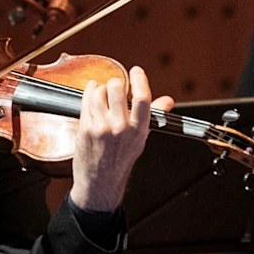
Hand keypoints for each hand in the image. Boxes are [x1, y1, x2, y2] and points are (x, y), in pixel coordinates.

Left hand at [69, 66, 173, 211]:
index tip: (136, 71)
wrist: (100, 182)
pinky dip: (88, 92)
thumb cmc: (121, 159)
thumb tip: (168, 100)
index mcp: (139, 130)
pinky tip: (91, 92)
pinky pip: (86, 101)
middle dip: (115, 83)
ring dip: (99, 90)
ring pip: (98, 92)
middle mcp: (121, 129)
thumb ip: (153, 116)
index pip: (143, 98)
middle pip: (117, 89)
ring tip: (101, 96)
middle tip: (115, 87)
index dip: (139, 79)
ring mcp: (102, 129)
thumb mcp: (141, 139)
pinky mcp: (86, 129)